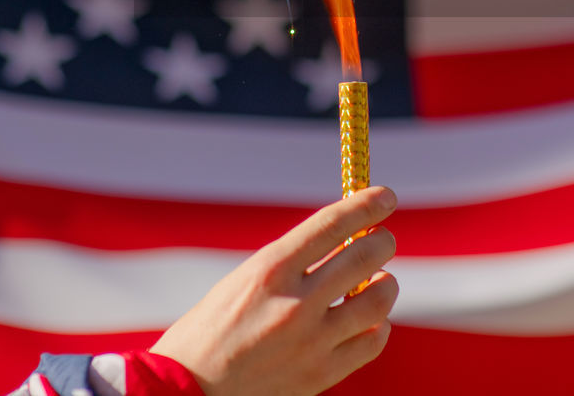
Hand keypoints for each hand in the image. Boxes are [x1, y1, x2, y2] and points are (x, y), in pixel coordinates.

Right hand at [149, 186, 398, 395]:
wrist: (188, 390)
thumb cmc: (211, 329)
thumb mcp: (244, 280)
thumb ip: (291, 263)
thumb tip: (343, 242)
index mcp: (269, 270)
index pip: (332, 224)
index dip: (366, 204)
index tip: (385, 197)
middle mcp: (294, 303)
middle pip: (364, 257)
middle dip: (382, 240)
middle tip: (382, 238)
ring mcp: (311, 341)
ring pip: (377, 300)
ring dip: (385, 283)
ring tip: (378, 280)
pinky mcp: (321, 374)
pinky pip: (372, 342)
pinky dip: (378, 325)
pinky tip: (368, 320)